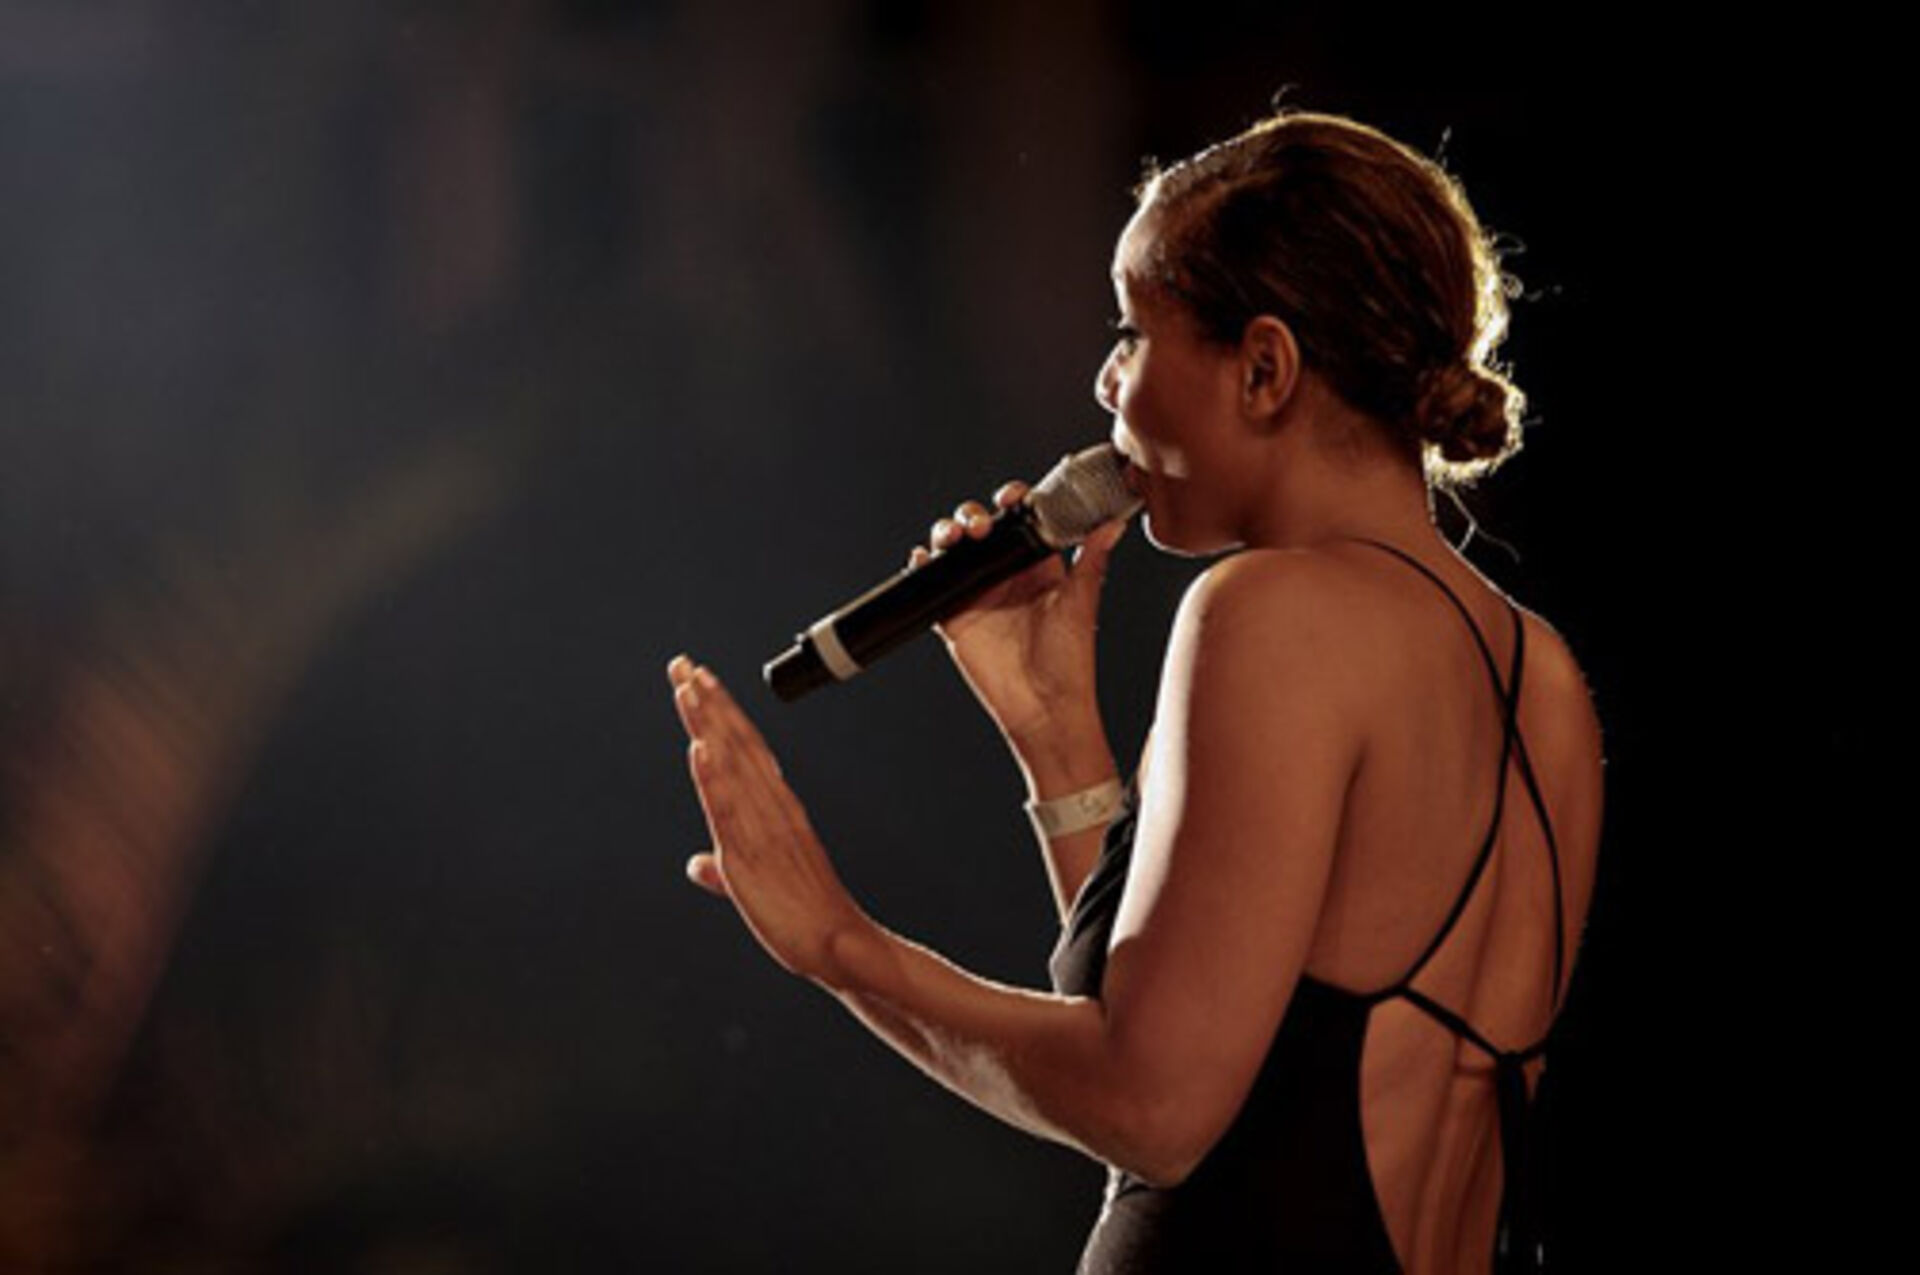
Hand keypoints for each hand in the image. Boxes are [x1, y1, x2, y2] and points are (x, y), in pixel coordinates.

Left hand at [668, 655, 870, 984]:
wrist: (840, 947)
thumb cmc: (802, 915)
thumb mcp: (753, 887)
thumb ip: (723, 871)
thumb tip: (696, 864)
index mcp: (776, 809)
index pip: (744, 749)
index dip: (721, 713)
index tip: (700, 679)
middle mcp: (772, 808)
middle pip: (737, 744)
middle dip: (708, 702)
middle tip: (683, 663)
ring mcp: (763, 829)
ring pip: (732, 766)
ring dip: (708, 724)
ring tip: (688, 686)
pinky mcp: (751, 857)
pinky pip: (730, 811)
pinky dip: (713, 779)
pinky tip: (699, 749)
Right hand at [911, 484, 1127, 750]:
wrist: (1044, 706)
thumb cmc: (1070, 661)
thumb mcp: (1081, 602)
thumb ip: (1093, 559)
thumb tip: (1113, 523)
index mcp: (1037, 566)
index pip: (1020, 519)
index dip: (1012, 500)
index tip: (1012, 496)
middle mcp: (1005, 575)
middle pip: (979, 528)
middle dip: (973, 514)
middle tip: (982, 525)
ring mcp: (978, 594)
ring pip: (953, 549)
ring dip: (947, 532)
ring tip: (954, 536)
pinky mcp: (955, 616)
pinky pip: (931, 584)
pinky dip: (922, 566)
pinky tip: (924, 558)